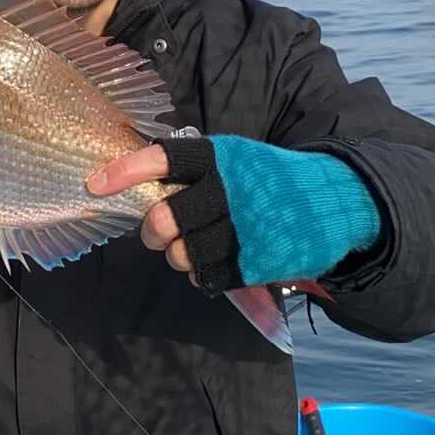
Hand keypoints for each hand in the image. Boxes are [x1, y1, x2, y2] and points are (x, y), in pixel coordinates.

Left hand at [88, 133, 383, 292]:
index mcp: (223, 157)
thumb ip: (194, 173)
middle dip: (153, 230)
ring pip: (181, 255)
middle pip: (164, 219)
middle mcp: (231, 191)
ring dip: (179, 254)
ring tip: (196, 244)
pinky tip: (217, 259)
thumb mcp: (238, 160)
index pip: (164, 160)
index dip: (125, 171)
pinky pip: (207, 277)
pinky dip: (203, 273)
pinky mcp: (257, 263)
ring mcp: (245, 230)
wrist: (338, 203)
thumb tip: (133, 185)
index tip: (96, 183)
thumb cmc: (272, 179)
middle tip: (158, 231)